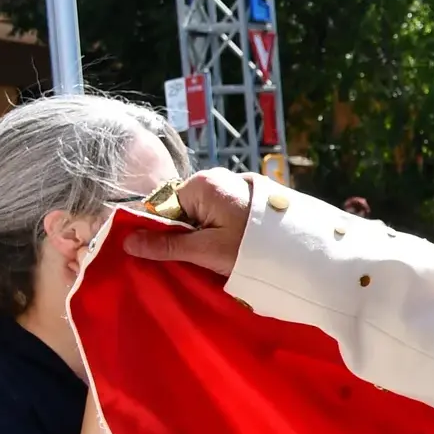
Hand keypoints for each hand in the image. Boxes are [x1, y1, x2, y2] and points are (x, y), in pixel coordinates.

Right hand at [120, 169, 256, 277]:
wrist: (306, 252)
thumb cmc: (253, 249)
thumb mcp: (206, 250)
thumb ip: (166, 245)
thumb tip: (127, 242)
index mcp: (202, 183)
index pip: (165, 206)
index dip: (166, 231)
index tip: (177, 252)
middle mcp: (219, 177)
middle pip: (186, 209)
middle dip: (190, 233)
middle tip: (206, 256)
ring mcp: (238, 184)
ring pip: (207, 212)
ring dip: (210, 233)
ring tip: (226, 253)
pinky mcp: (253, 197)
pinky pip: (226, 212)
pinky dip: (227, 229)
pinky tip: (239, 245)